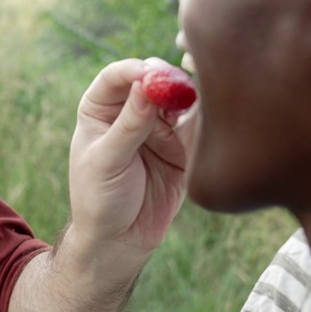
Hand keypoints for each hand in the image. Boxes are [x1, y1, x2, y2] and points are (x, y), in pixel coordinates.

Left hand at [66, 58, 191, 264]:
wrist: (121, 241)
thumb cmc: (99, 199)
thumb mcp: (108, 161)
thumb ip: (129, 124)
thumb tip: (147, 85)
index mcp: (100, 110)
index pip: (117, 76)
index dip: (136, 71)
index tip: (152, 75)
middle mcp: (130, 112)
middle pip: (153, 80)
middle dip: (168, 78)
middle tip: (181, 86)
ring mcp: (158, 127)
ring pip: (178, 97)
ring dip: (189, 95)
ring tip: (194, 102)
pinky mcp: (182, 146)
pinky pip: (197, 124)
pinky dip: (206, 116)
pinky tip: (211, 118)